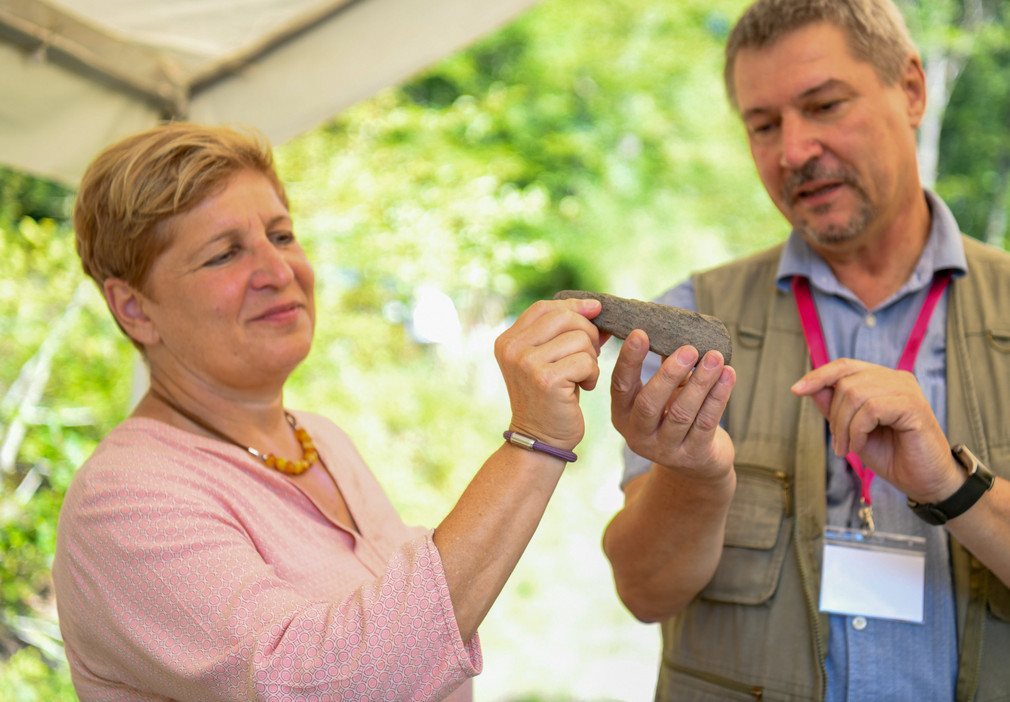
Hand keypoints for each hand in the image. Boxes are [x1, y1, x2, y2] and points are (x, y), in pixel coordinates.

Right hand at [494, 298, 605, 449]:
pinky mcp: (546, 380)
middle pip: (564, 318)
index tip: (595, 309)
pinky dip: (592, 375)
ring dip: (591, 359)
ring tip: (581, 377)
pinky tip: (584, 388)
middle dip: (587, 334)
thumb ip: (565, 332)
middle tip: (590, 356)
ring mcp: (526, 363)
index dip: (573, 305)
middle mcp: (512, 348)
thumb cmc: (551, 397)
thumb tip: (595, 307)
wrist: (540, 439)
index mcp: (508, 341)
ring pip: (579, 339)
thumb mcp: (551, 359)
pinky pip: (586, 361)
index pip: (544, 307)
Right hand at [611, 330, 735, 482]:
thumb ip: (663, 368)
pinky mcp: (693, 456)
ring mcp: (665, 450)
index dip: (629, 360)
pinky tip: (728, 375)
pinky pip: (707, 422)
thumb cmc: (674, 416)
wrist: (696, 465)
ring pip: (682, 413)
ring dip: (701, 382)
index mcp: (623, 415)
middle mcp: (638, 435)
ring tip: (715, 357)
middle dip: (669, 374)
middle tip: (688, 349)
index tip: (640, 333)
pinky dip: (719, 396)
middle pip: (649, 403)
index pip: (620, 386)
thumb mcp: (662, 396)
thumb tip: (670, 328)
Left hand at [791, 359, 962, 501]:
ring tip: (847, 448)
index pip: (845, 366)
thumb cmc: (892, 456)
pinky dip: (857, 430)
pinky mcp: (913, 406)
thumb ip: (835, 407)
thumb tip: (811, 387)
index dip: (819, 375)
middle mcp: (896, 379)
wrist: (925, 481)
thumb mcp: (853, 430)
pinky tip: (859, 445)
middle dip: (833, 415)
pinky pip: (871, 409)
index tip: (796, 389)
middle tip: (838, 443)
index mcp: (883, 380)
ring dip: (843, 426)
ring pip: (855, 394)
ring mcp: (907, 390)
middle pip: (846, 381)